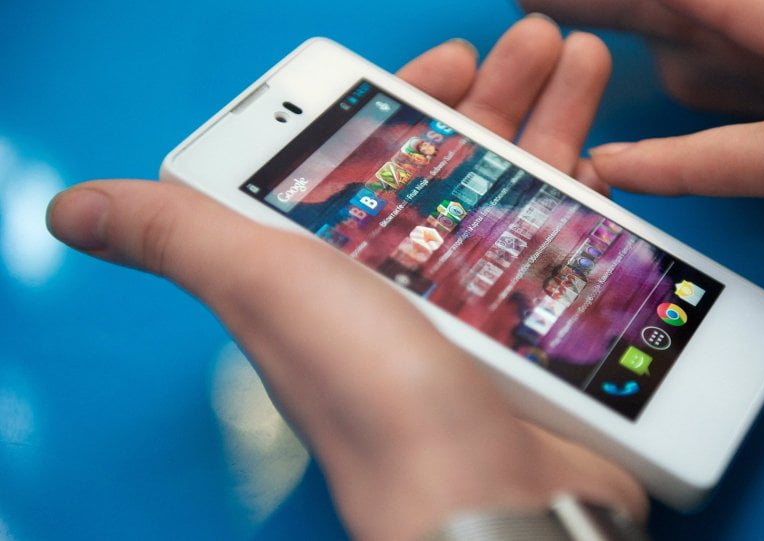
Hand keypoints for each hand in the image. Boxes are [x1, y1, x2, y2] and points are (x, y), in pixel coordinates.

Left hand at [46, 17, 644, 538]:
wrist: (487, 499)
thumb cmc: (375, 392)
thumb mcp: (267, 288)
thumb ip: (183, 237)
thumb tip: (73, 210)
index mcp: (344, 270)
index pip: (381, 161)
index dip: (415, 103)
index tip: (455, 59)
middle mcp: (415, 291)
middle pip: (463, 168)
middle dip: (502, 95)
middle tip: (541, 41)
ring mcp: (489, 317)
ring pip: (523, 198)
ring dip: (556, 126)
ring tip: (587, 65)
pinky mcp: (550, 341)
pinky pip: (571, 254)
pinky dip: (587, 204)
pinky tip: (604, 165)